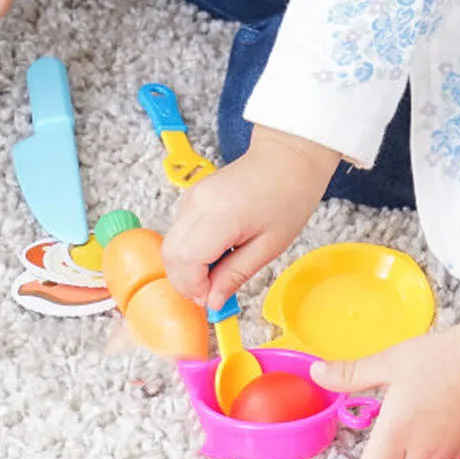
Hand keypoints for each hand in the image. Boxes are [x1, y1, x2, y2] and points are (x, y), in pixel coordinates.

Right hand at [161, 126, 339, 307]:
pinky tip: (214, 255)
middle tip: (210, 292)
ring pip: (170, 245)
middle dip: (185, 281)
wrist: (288, 157)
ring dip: (186, 268)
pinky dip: (189, 253)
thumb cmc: (288, 195)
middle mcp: (198, 203)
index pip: (186, 260)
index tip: (211, 298)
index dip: (194, 287)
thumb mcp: (269, 246)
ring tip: (216, 273)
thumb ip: (235, 275)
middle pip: (170, 254)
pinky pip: (178, 233)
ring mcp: (191, 198)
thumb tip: (213, 301)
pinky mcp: (191, 197)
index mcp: (221, 215)